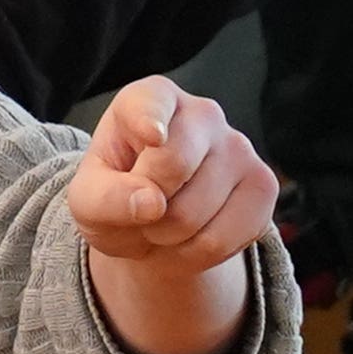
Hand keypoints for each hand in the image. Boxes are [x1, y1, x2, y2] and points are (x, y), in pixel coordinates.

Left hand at [69, 75, 275, 353]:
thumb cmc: (116, 196)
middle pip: (171, 167)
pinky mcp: (264, 186)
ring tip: (162, 224)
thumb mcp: (88, 200)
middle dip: (143, 208)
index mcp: (151, 98)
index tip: (152, 137)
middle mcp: (202, 113)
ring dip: (166, 237)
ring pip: (196, 213)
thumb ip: (105, 198)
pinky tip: (190, 238)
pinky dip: (195, 254)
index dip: (149, 121)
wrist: (155, 224)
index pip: (152, 104)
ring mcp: (240, 147)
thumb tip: (150, 202)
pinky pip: (224, 239)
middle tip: (139, 210)